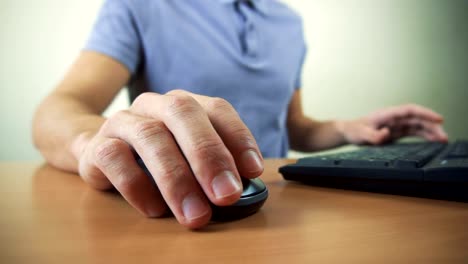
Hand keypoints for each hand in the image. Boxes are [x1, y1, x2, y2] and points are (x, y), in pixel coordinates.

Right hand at [71, 90, 263, 228]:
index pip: (217, 109)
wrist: (102, 151)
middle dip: (208, 155)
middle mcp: (156, 106)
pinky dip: (137, 186)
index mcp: (185, 104)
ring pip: (150, 136)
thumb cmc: (158, 156)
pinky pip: (115, 159)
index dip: (238, 137)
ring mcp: (125, 122)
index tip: (253, 170)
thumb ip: (213, 166)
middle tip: (227, 195)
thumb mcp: (188, 155)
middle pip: (183, 115)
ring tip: (195, 214)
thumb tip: (236, 189)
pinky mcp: (98, 145)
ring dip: (176, 179)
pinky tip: (154, 209)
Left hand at [338, 104, 447, 144]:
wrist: (348, 132)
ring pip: (417, 125)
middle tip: (444, 136)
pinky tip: (433, 140)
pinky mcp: (396, 131)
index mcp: (387, 114)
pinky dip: (424, 135)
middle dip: (432, 126)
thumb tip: (386, 134)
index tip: (438, 119)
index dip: (425, 113)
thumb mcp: (361, 134)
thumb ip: (373, 136)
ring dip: (430, 131)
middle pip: (417, 118)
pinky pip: (413, 131)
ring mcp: (396, 124)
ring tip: (443, 140)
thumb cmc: (354, 131)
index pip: (410, 110)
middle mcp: (394, 117)